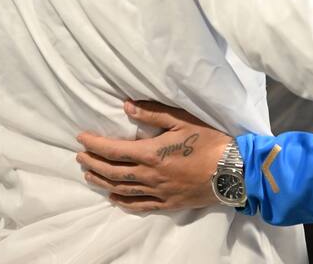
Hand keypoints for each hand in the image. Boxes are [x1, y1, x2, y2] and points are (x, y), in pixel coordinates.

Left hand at [76, 100, 230, 211]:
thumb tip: (126, 106)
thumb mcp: (182, 120)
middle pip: (113, 171)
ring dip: (102, 182)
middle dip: (93, 163)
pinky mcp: (168, 203)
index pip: (114, 150)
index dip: (95, 145)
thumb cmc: (209, 141)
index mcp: (151, 153)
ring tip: (89, 175)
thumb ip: (152, 114)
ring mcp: (158, 192)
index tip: (81, 139)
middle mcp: (150, 175)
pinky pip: (140, 205)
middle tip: (79, 157)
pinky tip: (114, 199)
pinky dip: (123, 202)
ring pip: (122, 189)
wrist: (232, 171)